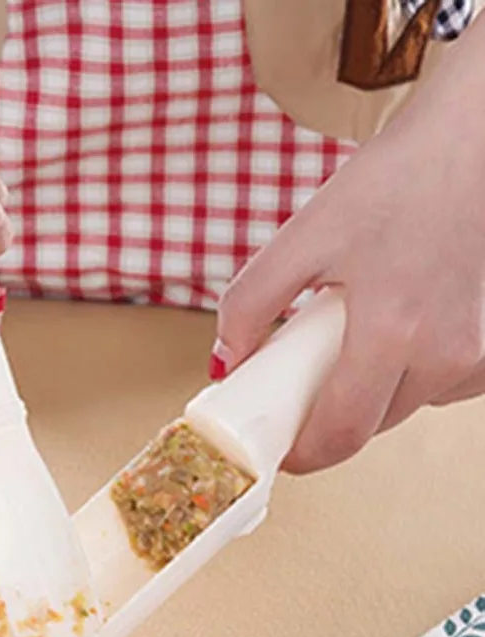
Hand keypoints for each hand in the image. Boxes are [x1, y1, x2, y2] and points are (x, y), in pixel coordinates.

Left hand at [216, 19, 484, 473]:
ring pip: (406, 408)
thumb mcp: (304, 234)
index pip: (341, 435)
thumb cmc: (396, 177)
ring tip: (346, 346)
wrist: (478, 135)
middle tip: (296, 391)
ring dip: (368, 396)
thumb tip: (223, 363)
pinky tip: (396, 336)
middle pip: (370, 427)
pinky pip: (443, 387)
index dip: (302, 455)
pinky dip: (411, 376)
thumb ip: (251, 303)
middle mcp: (446, 353)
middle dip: (327, 421)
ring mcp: (479, 350)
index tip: (278, 451)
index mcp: (393, 333)